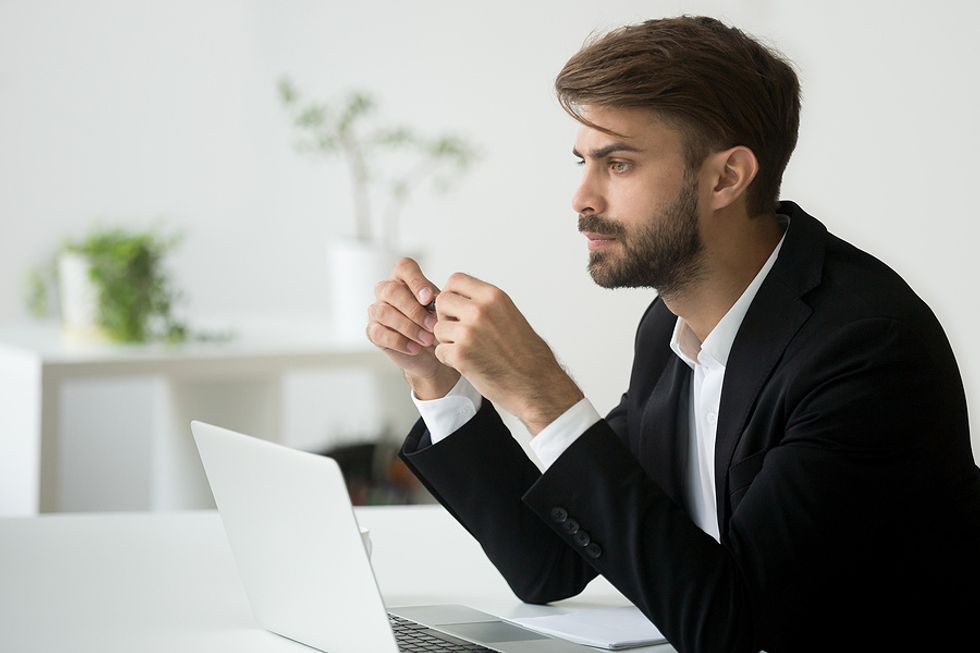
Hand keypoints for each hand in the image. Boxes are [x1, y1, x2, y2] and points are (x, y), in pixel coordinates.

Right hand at [367, 258, 458, 398]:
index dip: (416, 282)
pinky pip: (379, 333)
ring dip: (408, 327)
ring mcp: (376, 310)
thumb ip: (436, 301)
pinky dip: (399, 342)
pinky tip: (415, 348)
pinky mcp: (373, 331)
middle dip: (414, 310)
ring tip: (427, 340)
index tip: (429, 299)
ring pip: (383, 312)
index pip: (404, 267)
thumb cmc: (435, 324)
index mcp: (404, 278)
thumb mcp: (441, 310)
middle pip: (391, 291)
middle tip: (432, 325)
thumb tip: (430, 300)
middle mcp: (386, 290)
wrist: (432, 353)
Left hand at [432, 273, 583, 434]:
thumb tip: (461, 298)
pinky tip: (467, 363)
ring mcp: (469, 331)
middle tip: (459, 332)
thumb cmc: (527, 355)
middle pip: (442, 301)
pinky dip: (449, 359)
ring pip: (438, 328)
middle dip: (446, 317)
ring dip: (447, 340)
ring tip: (468, 350)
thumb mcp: (510, 315)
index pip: (455, 280)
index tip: (457, 309)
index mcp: (494, 297)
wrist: (536, 384)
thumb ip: (485, 304)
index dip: (452, 295)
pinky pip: (440, 350)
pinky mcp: (460, 354)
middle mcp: (480, 309)